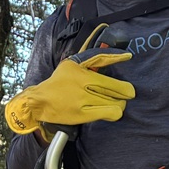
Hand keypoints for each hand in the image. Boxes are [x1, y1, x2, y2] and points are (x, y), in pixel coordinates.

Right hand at [4, 50, 134, 134]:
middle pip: (118, 90)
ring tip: (116, 102)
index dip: (121, 64)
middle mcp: (83, 86)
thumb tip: (116, 54)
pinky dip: (114, 112)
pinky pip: (109, 113)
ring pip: (116, 103)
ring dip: (119, 103)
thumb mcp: (72, 63)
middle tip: (125, 93)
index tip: (128, 60)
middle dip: (126, 92)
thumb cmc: (59, 82)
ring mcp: (84, 101)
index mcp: (81, 73)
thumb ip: (93, 58)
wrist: (40, 101)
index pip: (107, 67)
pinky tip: (111, 110)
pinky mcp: (83, 115)